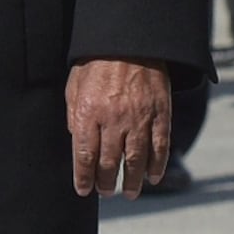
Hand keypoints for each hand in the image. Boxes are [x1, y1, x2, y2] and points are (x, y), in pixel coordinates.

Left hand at [68, 57, 173, 197]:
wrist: (131, 40)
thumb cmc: (97, 62)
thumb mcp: (75, 85)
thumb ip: (74, 115)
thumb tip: (77, 142)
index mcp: (88, 113)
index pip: (84, 156)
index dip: (84, 178)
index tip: (84, 190)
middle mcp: (113, 119)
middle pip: (109, 163)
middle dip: (106, 183)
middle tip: (106, 192)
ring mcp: (139, 117)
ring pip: (136, 159)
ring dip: (133, 181)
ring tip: (130, 192)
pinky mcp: (160, 113)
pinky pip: (160, 145)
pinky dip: (158, 165)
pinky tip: (153, 177)